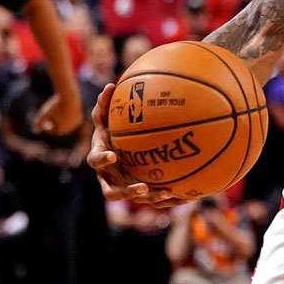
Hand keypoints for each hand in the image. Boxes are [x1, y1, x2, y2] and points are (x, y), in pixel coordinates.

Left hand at [33, 92, 82, 134]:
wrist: (69, 96)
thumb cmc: (55, 105)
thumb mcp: (44, 114)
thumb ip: (38, 123)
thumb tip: (35, 131)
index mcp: (61, 130)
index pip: (51, 131)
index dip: (46, 125)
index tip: (44, 117)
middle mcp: (70, 129)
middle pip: (59, 128)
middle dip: (54, 123)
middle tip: (50, 115)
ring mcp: (75, 124)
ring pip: (65, 124)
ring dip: (60, 120)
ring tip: (56, 112)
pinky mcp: (79, 118)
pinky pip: (71, 120)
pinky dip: (67, 117)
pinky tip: (64, 110)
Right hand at [86, 84, 188, 207]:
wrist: (117, 149)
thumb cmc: (111, 130)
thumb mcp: (108, 118)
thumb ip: (107, 104)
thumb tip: (111, 84)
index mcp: (101, 158)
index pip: (96, 160)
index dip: (102, 159)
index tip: (113, 155)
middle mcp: (109, 177)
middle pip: (111, 192)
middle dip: (126, 191)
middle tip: (143, 187)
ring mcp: (123, 186)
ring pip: (135, 199)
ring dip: (150, 198)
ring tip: (168, 193)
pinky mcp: (138, 190)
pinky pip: (151, 198)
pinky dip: (165, 197)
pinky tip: (187, 194)